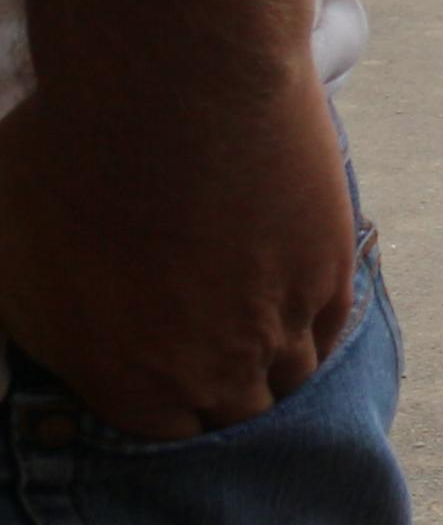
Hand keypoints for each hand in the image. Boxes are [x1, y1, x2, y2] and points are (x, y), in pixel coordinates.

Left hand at [0, 72, 354, 441]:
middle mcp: (215, 370)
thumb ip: (39, 321)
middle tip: (209, 359)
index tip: (158, 377)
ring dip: (275, 364)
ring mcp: (281, 323)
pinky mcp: (329, 271)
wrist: (174, 89)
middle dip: (224, 396)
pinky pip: (328, 327)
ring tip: (254, 332)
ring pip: (293, 376)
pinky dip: (312, 324)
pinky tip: (292, 302)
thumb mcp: (10, 259)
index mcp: (127, 381)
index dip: (165, 407)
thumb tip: (52, 336)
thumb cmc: (71, 164)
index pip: (164, 435)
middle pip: (238, 414)